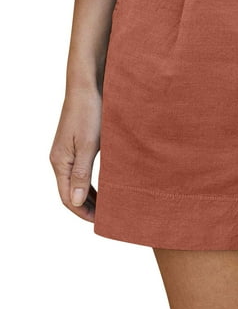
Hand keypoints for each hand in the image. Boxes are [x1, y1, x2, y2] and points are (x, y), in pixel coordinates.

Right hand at [49, 86, 101, 221]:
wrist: (88, 86)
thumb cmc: (89, 113)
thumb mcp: (88, 145)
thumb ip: (81, 174)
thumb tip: (75, 202)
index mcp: (60, 162)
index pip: (67, 197)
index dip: (82, 212)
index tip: (99, 222)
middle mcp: (60, 159)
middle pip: (70, 192)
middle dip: (86, 207)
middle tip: (105, 217)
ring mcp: (68, 151)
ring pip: (77, 181)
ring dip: (89, 195)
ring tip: (106, 206)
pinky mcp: (77, 144)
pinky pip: (82, 169)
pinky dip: (91, 181)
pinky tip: (105, 184)